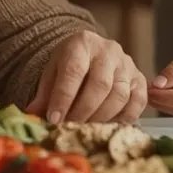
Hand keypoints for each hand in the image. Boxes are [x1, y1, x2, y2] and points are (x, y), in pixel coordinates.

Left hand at [26, 30, 147, 123]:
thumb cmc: (69, 65)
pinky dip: (124, 118)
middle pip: (100, 85)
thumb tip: (33, 115)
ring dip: (101, 117)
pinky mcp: (139, 78)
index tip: (54, 119)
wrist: (90, 52)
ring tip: (86, 129)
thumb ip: (44, 94)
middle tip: (70, 127)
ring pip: (119, 95)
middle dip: (83, 111)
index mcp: (81, 43)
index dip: (63, 98)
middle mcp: (108, 50)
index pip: (73, 71)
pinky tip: (108, 125)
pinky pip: (137, 102)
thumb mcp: (52, 72)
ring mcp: (126, 63)